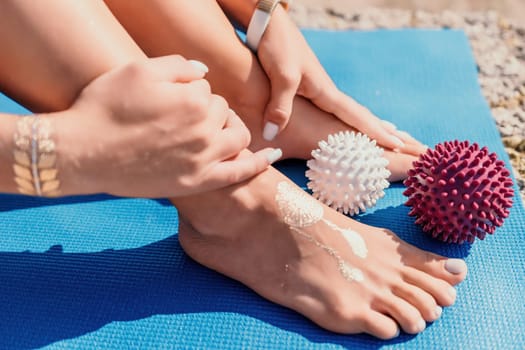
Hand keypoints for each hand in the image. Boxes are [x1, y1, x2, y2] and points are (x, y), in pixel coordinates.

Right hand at [55, 55, 281, 197]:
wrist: (82, 153)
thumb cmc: (105, 108)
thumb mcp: (138, 71)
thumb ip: (178, 66)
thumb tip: (204, 73)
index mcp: (192, 100)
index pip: (208, 90)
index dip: (189, 93)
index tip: (170, 102)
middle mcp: (204, 130)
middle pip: (224, 112)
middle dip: (209, 109)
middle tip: (182, 117)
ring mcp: (204, 159)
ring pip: (238, 136)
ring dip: (230, 128)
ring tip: (213, 129)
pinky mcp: (198, 182)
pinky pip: (240, 173)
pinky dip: (259, 163)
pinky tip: (273, 155)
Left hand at [256, 6, 424, 155]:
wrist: (270, 22)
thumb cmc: (278, 46)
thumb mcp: (281, 77)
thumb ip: (280, 107)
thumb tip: (274, 134)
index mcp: (325, 91)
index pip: (356, 116)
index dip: (375, 132)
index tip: (396, 144)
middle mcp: (325, 91)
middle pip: (357, 114)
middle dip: (377, 130)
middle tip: (399, 144)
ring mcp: (316, 88)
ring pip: (345, 112)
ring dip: (363, 124)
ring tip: (380, 135)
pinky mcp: (304, 86)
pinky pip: (330, 109)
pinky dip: (344, 118)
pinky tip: (342, 121)